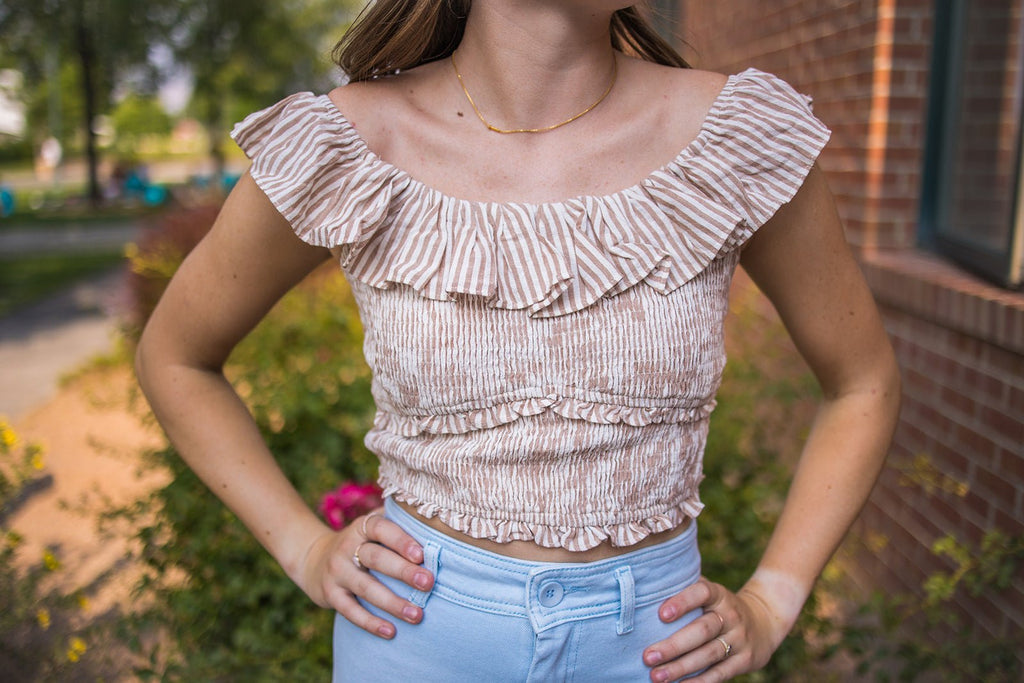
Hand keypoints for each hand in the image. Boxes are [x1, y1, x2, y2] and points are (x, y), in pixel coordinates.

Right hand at [296, 509, 433, 638]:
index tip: (422, 554)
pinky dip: (371, 622)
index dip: (401, 540)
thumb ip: (398, 522)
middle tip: (429, 583)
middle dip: (403, 571)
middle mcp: (347, 547)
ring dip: (393, 603)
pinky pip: (351, 611)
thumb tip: (438, 522)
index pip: (381, 528)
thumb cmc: (361, 544)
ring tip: (417, 615)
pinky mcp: (330, 594)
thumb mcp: (371, 528)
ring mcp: (336, 571)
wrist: (315, 560)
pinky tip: (391, 632)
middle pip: (376, 559)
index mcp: (362, 527)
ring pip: (366, 588)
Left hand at [642, 577, 784, 681]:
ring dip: (681, 667)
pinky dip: (699, 682)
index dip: (682, 602)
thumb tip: (645, 589)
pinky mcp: (744, 660)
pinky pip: (720, 673)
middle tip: (648, 656)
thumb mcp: (709, 593)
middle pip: (702, 630)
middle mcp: (731, 615)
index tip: (661, 614)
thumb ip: (684, 589)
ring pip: (708, 654)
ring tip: (656, 676)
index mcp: (719, 594)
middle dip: (674, 645)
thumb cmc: (718, 607)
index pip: (701, 592)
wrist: (764, 622)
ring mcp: (739, 639)